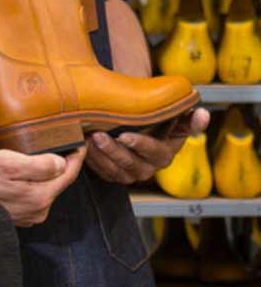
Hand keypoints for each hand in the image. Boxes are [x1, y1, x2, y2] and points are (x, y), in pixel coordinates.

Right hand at [0, 147, 85, 226]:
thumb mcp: (9, 163)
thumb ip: (40, 165)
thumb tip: (61, 163)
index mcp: (41, 196)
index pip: (68, 174)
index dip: (77, 156)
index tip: (80, 141)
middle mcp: (39, 210)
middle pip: (58, 183)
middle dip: (62, 164)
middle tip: (62, 143)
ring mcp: (29, 216)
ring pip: (46, 189)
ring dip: (46, 174)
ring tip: (42, 156)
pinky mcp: (19, 216)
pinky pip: (34, 196)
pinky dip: (35, 183)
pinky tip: (25, 173)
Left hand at [85, 107, 209, 185]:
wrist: (132, 117)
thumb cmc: (152, 112)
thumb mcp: (170, 111)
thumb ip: (185, 113)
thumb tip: (204, 114)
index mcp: (167, 150)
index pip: (156, 151)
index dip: (142, 145)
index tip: (124, 136)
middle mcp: (152, 166)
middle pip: (134, 165)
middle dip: (115, 151)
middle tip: (98, 136)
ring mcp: (134, 173)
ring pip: (117, 171)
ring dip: (101, 157)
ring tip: (88, 139)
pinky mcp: (117, 175)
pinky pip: (105, 174)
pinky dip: (93, 162)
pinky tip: (84, 147)